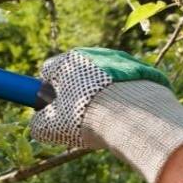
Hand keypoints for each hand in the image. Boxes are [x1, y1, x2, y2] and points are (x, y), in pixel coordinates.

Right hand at [30, 47, 182, 182]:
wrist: (134, 117)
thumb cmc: (85, 118)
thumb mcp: (50, 128)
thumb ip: (38, 124)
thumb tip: (39, 125)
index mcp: (68, 61)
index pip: (48, 70)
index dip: (47, 90)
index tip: (51, 108)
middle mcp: (94, 54)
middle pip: (77, 74)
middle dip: (75, 93)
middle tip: (79, 119)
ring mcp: (121, 60)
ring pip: (103, 79)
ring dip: (100, 96)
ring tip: (105, 121)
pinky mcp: (144, 71)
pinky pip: (126, 85)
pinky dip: (123, 99)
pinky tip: (125, 117)